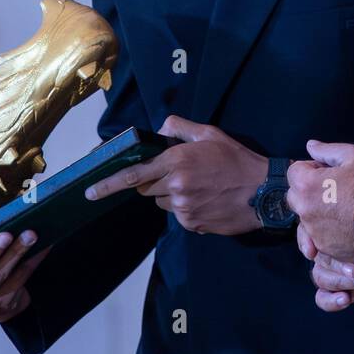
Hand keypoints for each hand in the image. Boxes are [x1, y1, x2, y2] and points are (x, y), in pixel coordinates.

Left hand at [85, 115, 267, 235]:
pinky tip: (206, 200)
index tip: (90, 191)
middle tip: (180, 173)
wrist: (264, 193)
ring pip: (161, 203)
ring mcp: (183, 208)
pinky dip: (186, 208)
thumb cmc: (238, 160)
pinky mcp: (192, 224)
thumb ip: (180, 128)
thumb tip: (161, 128)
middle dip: (155, 181)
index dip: (108, 183)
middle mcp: (175, 186)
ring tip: (199, 187)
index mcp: (176, 161)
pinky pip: (177, 216)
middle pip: (146, 188)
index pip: (133, 174)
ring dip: (171, 195)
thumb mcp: (211, 134)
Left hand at [287, 140, 353, 263]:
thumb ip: (327, 150)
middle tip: (334, 190)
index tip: (329, 173)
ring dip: (316, 213)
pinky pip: (316, 238)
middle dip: (309, 191)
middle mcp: (304, 210)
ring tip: (341, 210)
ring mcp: (313, 232)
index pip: (294, 171)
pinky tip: (342, 227)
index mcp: (307, 185)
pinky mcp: (324, 248)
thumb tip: (310, 146)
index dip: (311, 169)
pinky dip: (324, 233)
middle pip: (295, 196)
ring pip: (305, 219)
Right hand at [297, 223, 353, 311]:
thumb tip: (330, 213)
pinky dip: (331, 301)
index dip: (305, 241)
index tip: (311, 253)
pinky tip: (344, 299)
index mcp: (335, 231)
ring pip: (320, 277)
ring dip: (340, 282)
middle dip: (337, 265)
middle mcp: (332, 251)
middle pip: (319, 257)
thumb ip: (351, 219)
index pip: (307, 231)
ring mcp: (333, 273)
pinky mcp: (338, 293)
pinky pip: (322, 298)